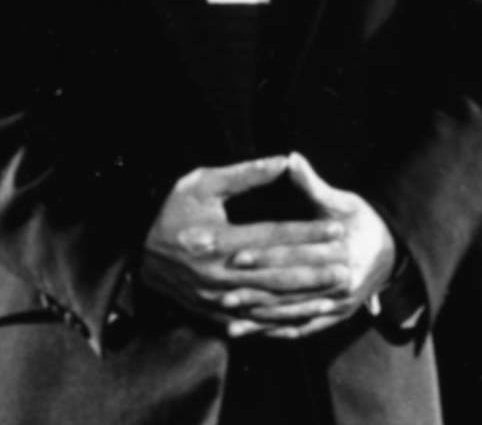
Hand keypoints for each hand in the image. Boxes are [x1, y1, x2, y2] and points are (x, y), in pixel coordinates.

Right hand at [139, 157, 350, 330]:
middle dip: (315, 270)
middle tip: (349, 267)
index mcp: (217, 239)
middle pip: (276, 273)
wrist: (132, 252)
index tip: (339, 229)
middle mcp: (217, 273)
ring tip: (333, 293)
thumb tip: (285, 159)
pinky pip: (250, 320)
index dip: (308, 233)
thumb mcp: (201, 184)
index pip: (273, 236)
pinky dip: (278, 321)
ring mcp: (213, 297)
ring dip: (302, 299)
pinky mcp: (210, 311)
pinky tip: (303, 318)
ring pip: (267, 301)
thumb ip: (246, 174)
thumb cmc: (170, 211)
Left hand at [220, 153, 400, 340]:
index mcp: (345, 251)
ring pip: (293, 312)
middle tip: (220, 292)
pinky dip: (272, 330)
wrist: (394, 252)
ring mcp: (341, 304)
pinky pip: (300, 328)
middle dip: (255, 291)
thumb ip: (312, 185)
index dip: (266, 255)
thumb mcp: (342, 201)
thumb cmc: (362, 222)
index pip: (298, 254)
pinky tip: (246, 330)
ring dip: (258, 316)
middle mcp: (345, 282)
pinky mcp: (335, 318)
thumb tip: (291, 158)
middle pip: (292, 287)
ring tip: (226, 314)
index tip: (236, 255)